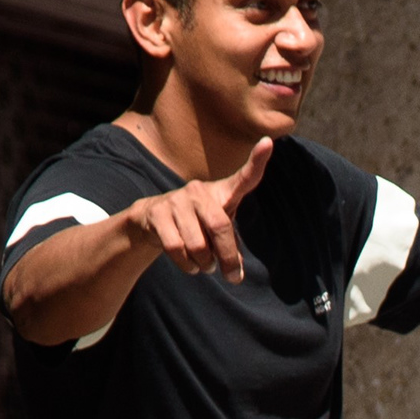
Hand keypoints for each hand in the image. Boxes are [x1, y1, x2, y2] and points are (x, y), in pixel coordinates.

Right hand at [126, 137, 273, 282]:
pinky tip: (189, 265)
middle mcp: (199, 191)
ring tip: (204, 264)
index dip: (257, 161)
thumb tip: (236, 275)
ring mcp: (176, 200)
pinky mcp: (157, 213)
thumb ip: (231, 248)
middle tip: (231, 275)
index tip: (268, 142)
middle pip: (220, 227)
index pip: (244, 178)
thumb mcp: (217, 231)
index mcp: (221, 193)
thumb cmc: (196, 226)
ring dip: (204, 264)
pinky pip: (176, 249)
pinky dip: (187, 266)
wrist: (151, 221)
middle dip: (227, 258)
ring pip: (197, 245)